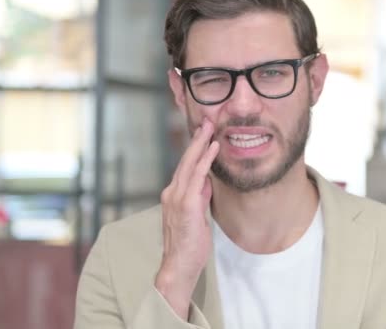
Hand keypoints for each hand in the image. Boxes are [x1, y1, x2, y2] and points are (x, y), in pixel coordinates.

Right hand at [155, 118, 219, 319]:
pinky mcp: (186, 205)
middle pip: (186, 160)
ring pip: (190, 164)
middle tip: (207, 120)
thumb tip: (207, 182)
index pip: (185, 167)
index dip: (195, 149)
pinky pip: (197, 177)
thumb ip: (200, 198)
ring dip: (201, 143)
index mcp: (174, 195)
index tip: (204, 133)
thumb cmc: (188, 244)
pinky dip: (205, 160)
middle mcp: (172, 192)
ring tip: (210, 127)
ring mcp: (176, 198)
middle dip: (197, 139)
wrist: (179, 265)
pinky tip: (213, 147)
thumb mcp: (197, 216)